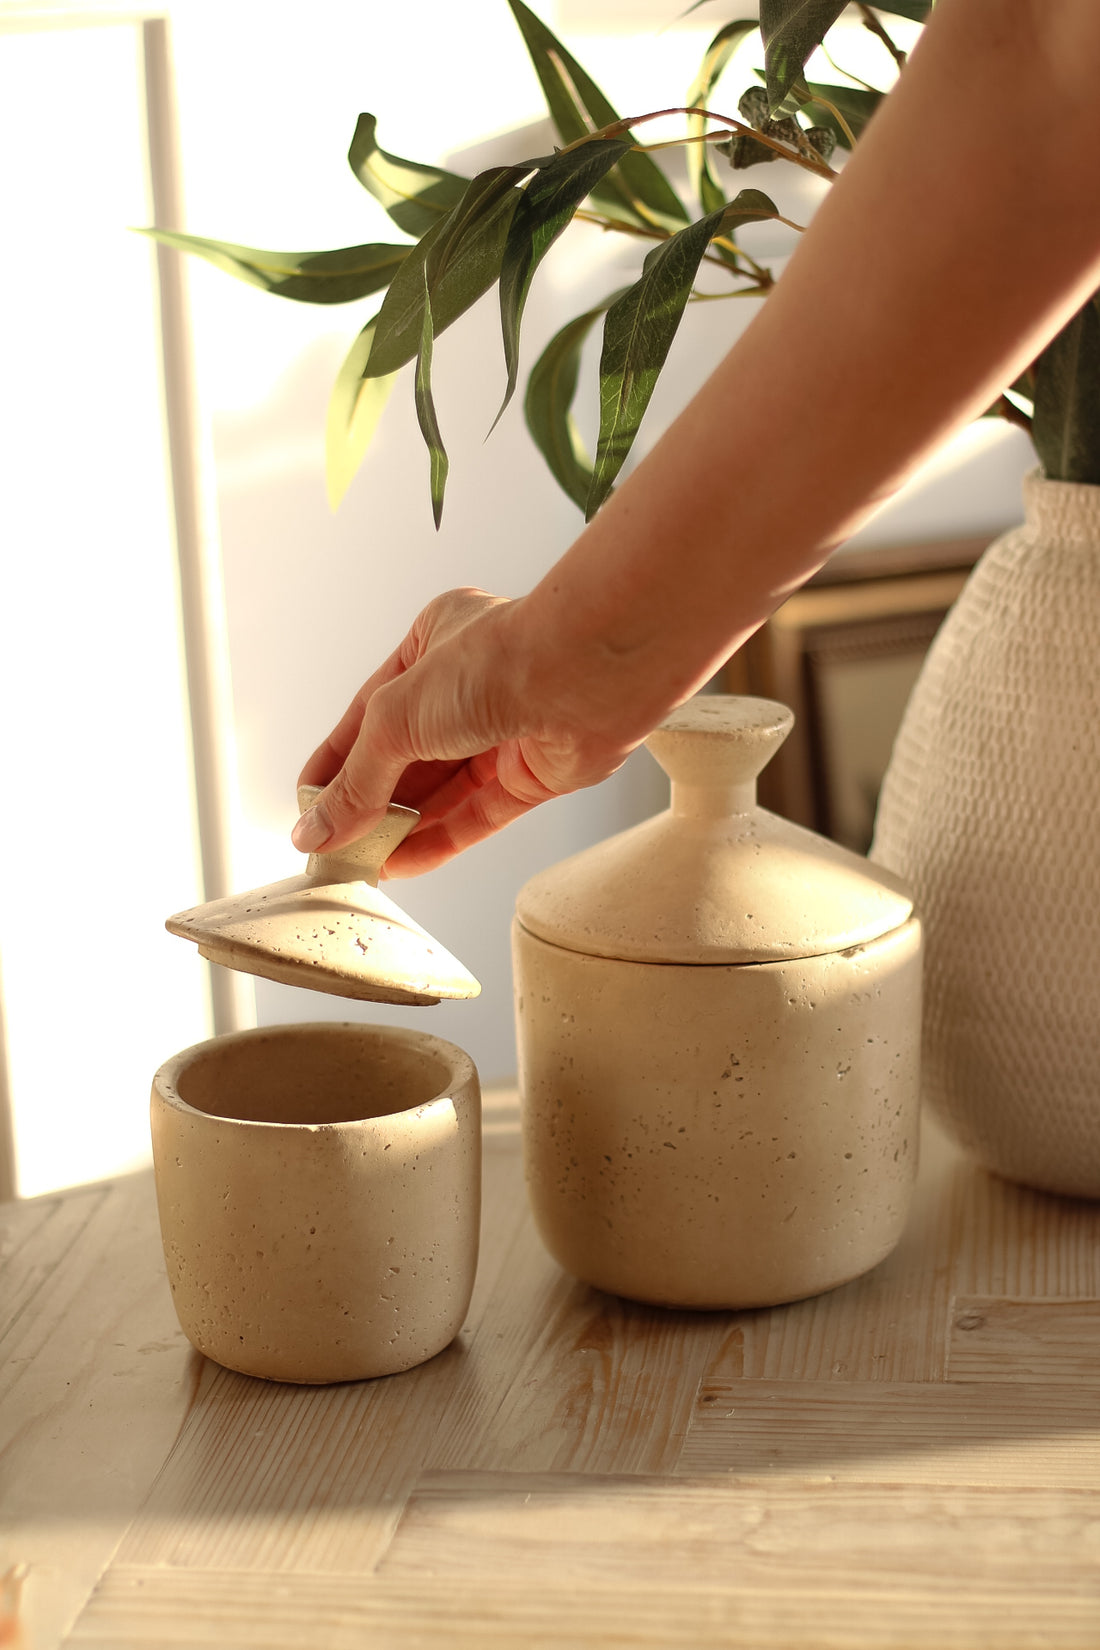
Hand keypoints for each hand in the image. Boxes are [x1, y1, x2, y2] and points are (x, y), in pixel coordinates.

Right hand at [292, 587, 637, 876]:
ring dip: (400, 829)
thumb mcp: (396, 718)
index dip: (336, 761)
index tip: (306, 805)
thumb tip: (316, 828)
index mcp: (431, 645)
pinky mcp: (534, 772)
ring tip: (357, 864)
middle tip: (329, 846)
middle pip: (406, 756)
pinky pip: (478, 815)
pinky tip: (401, 865)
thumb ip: (356, 781)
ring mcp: (504, 729)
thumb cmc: (496, 662)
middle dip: (368, 803)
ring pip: (442, 791)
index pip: (369, 713)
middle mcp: (469, 685)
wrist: (586, 676)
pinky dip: (440, 841)